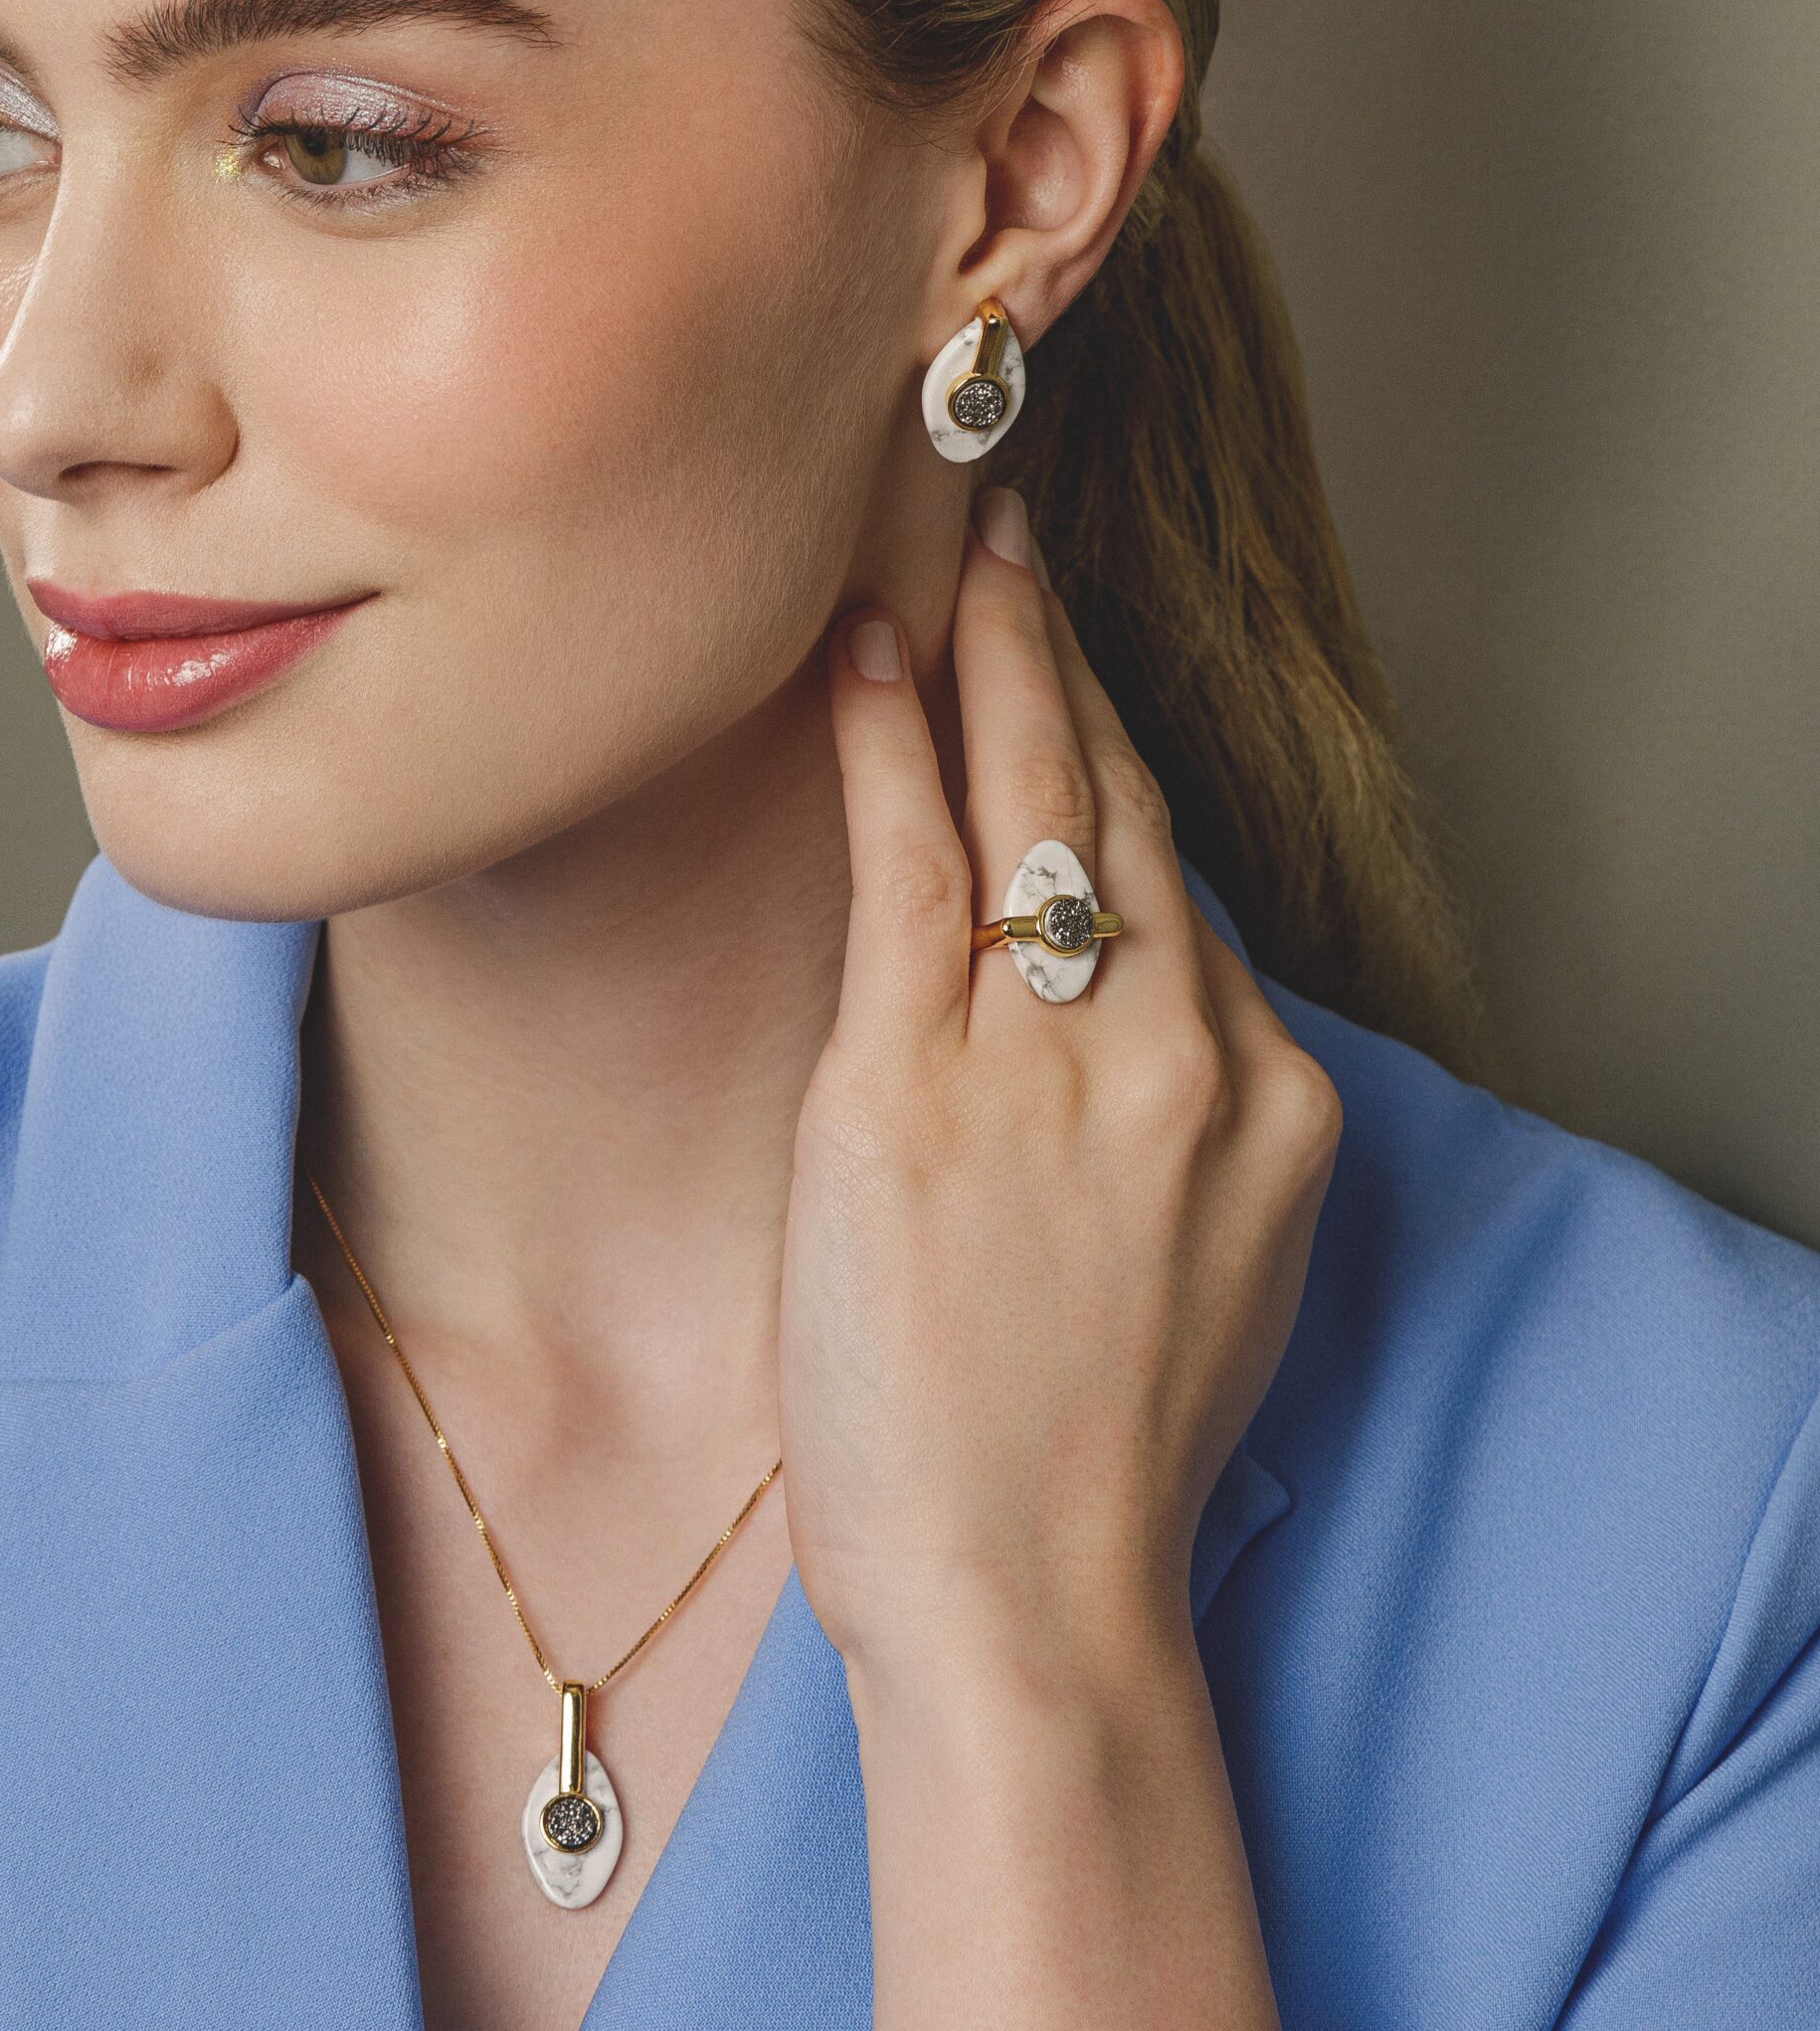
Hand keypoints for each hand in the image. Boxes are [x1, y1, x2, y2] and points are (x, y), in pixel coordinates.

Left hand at [780, 484, 1340, 1680]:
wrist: (1032, 1601)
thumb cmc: (1090, 1459)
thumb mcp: (1200, 1270)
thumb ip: (1177, 1123)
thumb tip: (1122, 1019)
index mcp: (1264, 1098)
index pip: (1179, 886)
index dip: (1117, 761)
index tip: (1075, 680)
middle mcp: (1180, 1054)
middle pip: (1121, 807)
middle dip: (1069, 656)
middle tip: (1026, 533)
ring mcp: (1052, 1062)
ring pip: (1032, 806)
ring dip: (995, 654)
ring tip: (963, 546)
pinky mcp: (915, 1087)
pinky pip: (910, 869)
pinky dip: (890, 745)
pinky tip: (868, 650)